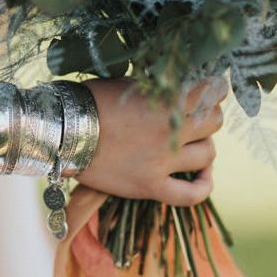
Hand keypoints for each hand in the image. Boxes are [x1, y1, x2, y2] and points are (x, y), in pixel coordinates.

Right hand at [76, 78, 226, 205]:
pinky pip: (192, 194)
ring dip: (204, 148)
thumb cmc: (91, 102)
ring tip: (193, 145)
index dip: (214, 90)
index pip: (212, 91)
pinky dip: (204, 186)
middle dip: (208, 117)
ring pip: (209, 154)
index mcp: (166, 99)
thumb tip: (179, 82)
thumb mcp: (128, 84)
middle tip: (197, 118)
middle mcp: (171, 129)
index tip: (210, 91)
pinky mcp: (151, 186)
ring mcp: (162, 160)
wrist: (62, 132)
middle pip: (214, 122)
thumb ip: (157, 87)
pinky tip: (203, 177)